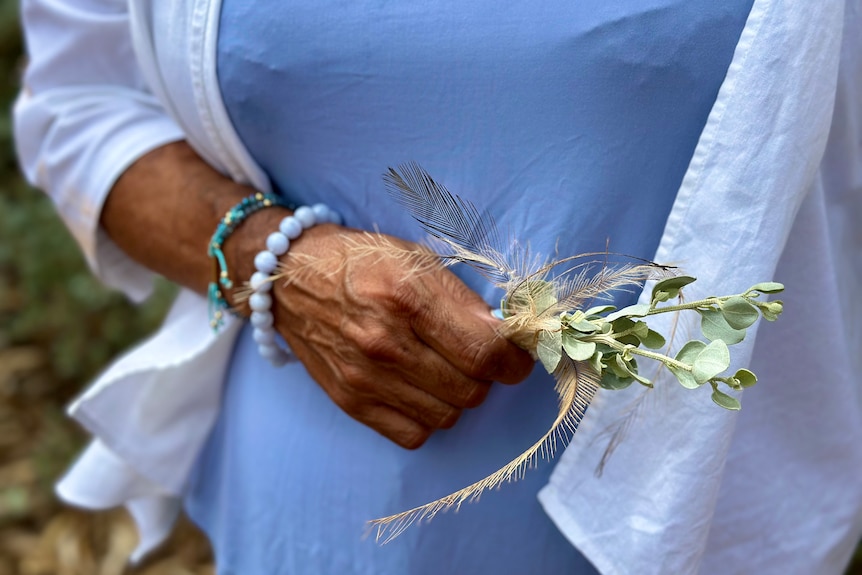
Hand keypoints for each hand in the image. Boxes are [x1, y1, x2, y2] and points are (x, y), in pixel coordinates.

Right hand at [266, 225, 534, 448]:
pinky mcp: (350, 402)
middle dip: (487, 376)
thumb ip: (463, 300)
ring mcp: (365, 378)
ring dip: (458, 397)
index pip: (484, 351)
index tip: (516, 355)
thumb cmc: (362, 261)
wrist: (292, 277)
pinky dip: (427, 418)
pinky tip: (421, 390)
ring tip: (445, 370)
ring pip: (447, 416)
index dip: (515, 360)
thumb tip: (505, 337)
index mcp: (407, 297)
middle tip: (474, 356)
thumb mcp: (417, 259)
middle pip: (471, 389)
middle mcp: (385, 343)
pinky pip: (413, 434)